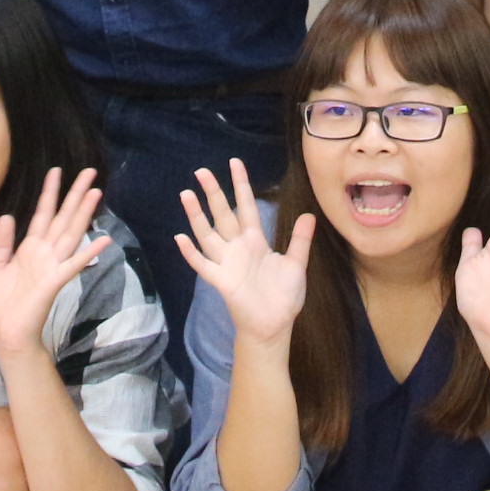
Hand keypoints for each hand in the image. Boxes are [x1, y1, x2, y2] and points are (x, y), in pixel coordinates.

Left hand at [0, 168, 113, 360]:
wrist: (5, 335)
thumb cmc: (1, 306)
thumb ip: (1, 243)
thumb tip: (8, 215)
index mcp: (29, 250)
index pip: (42, 214)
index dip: (49, 193)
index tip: (56, 171)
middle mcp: (44, 254)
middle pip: (63, 218)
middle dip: (75, 195)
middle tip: (89, 171)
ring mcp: (52, 267)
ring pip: (71, 233)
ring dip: (84, 214)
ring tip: (97, 192)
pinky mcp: (54, 282)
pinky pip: (73, 264)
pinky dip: (89, 252)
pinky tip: (105, 239)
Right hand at [173, 159, 314, 345]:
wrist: (275, 326)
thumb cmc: (284, 297)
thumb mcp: (296, 265)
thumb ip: (300, 240)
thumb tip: (309, 214)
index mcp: (255, 241)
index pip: (247, 206)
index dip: (241, 185)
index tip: (234, 163)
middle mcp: (238, 248)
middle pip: (223, 214)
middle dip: (213, 192)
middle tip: (201, 170)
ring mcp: (227, 263)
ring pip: (208, 234)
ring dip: (196, 216)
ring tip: (186, 194)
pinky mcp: (222, 281)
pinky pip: (203, 265)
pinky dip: (191, 253)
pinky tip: (180, 238)